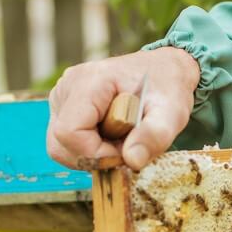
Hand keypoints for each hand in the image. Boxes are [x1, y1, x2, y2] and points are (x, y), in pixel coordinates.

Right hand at [46, 47, 200, 169]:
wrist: (164, 70)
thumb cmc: (168, 87)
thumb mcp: (172, 112)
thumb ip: (155, 135)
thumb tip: (132, 161)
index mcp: (88, 82)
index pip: (70, 133)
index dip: (97, 154)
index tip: (127, 151)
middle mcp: (67, 87)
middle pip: (59, 144)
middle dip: (94, 157)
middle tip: (126, 146)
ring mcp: (62, 97)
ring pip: (60, 146)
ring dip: (92, 154)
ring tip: (122, 138)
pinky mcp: (64, 106)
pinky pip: (66, 142)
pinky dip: (89, 148)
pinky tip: (112, 136)